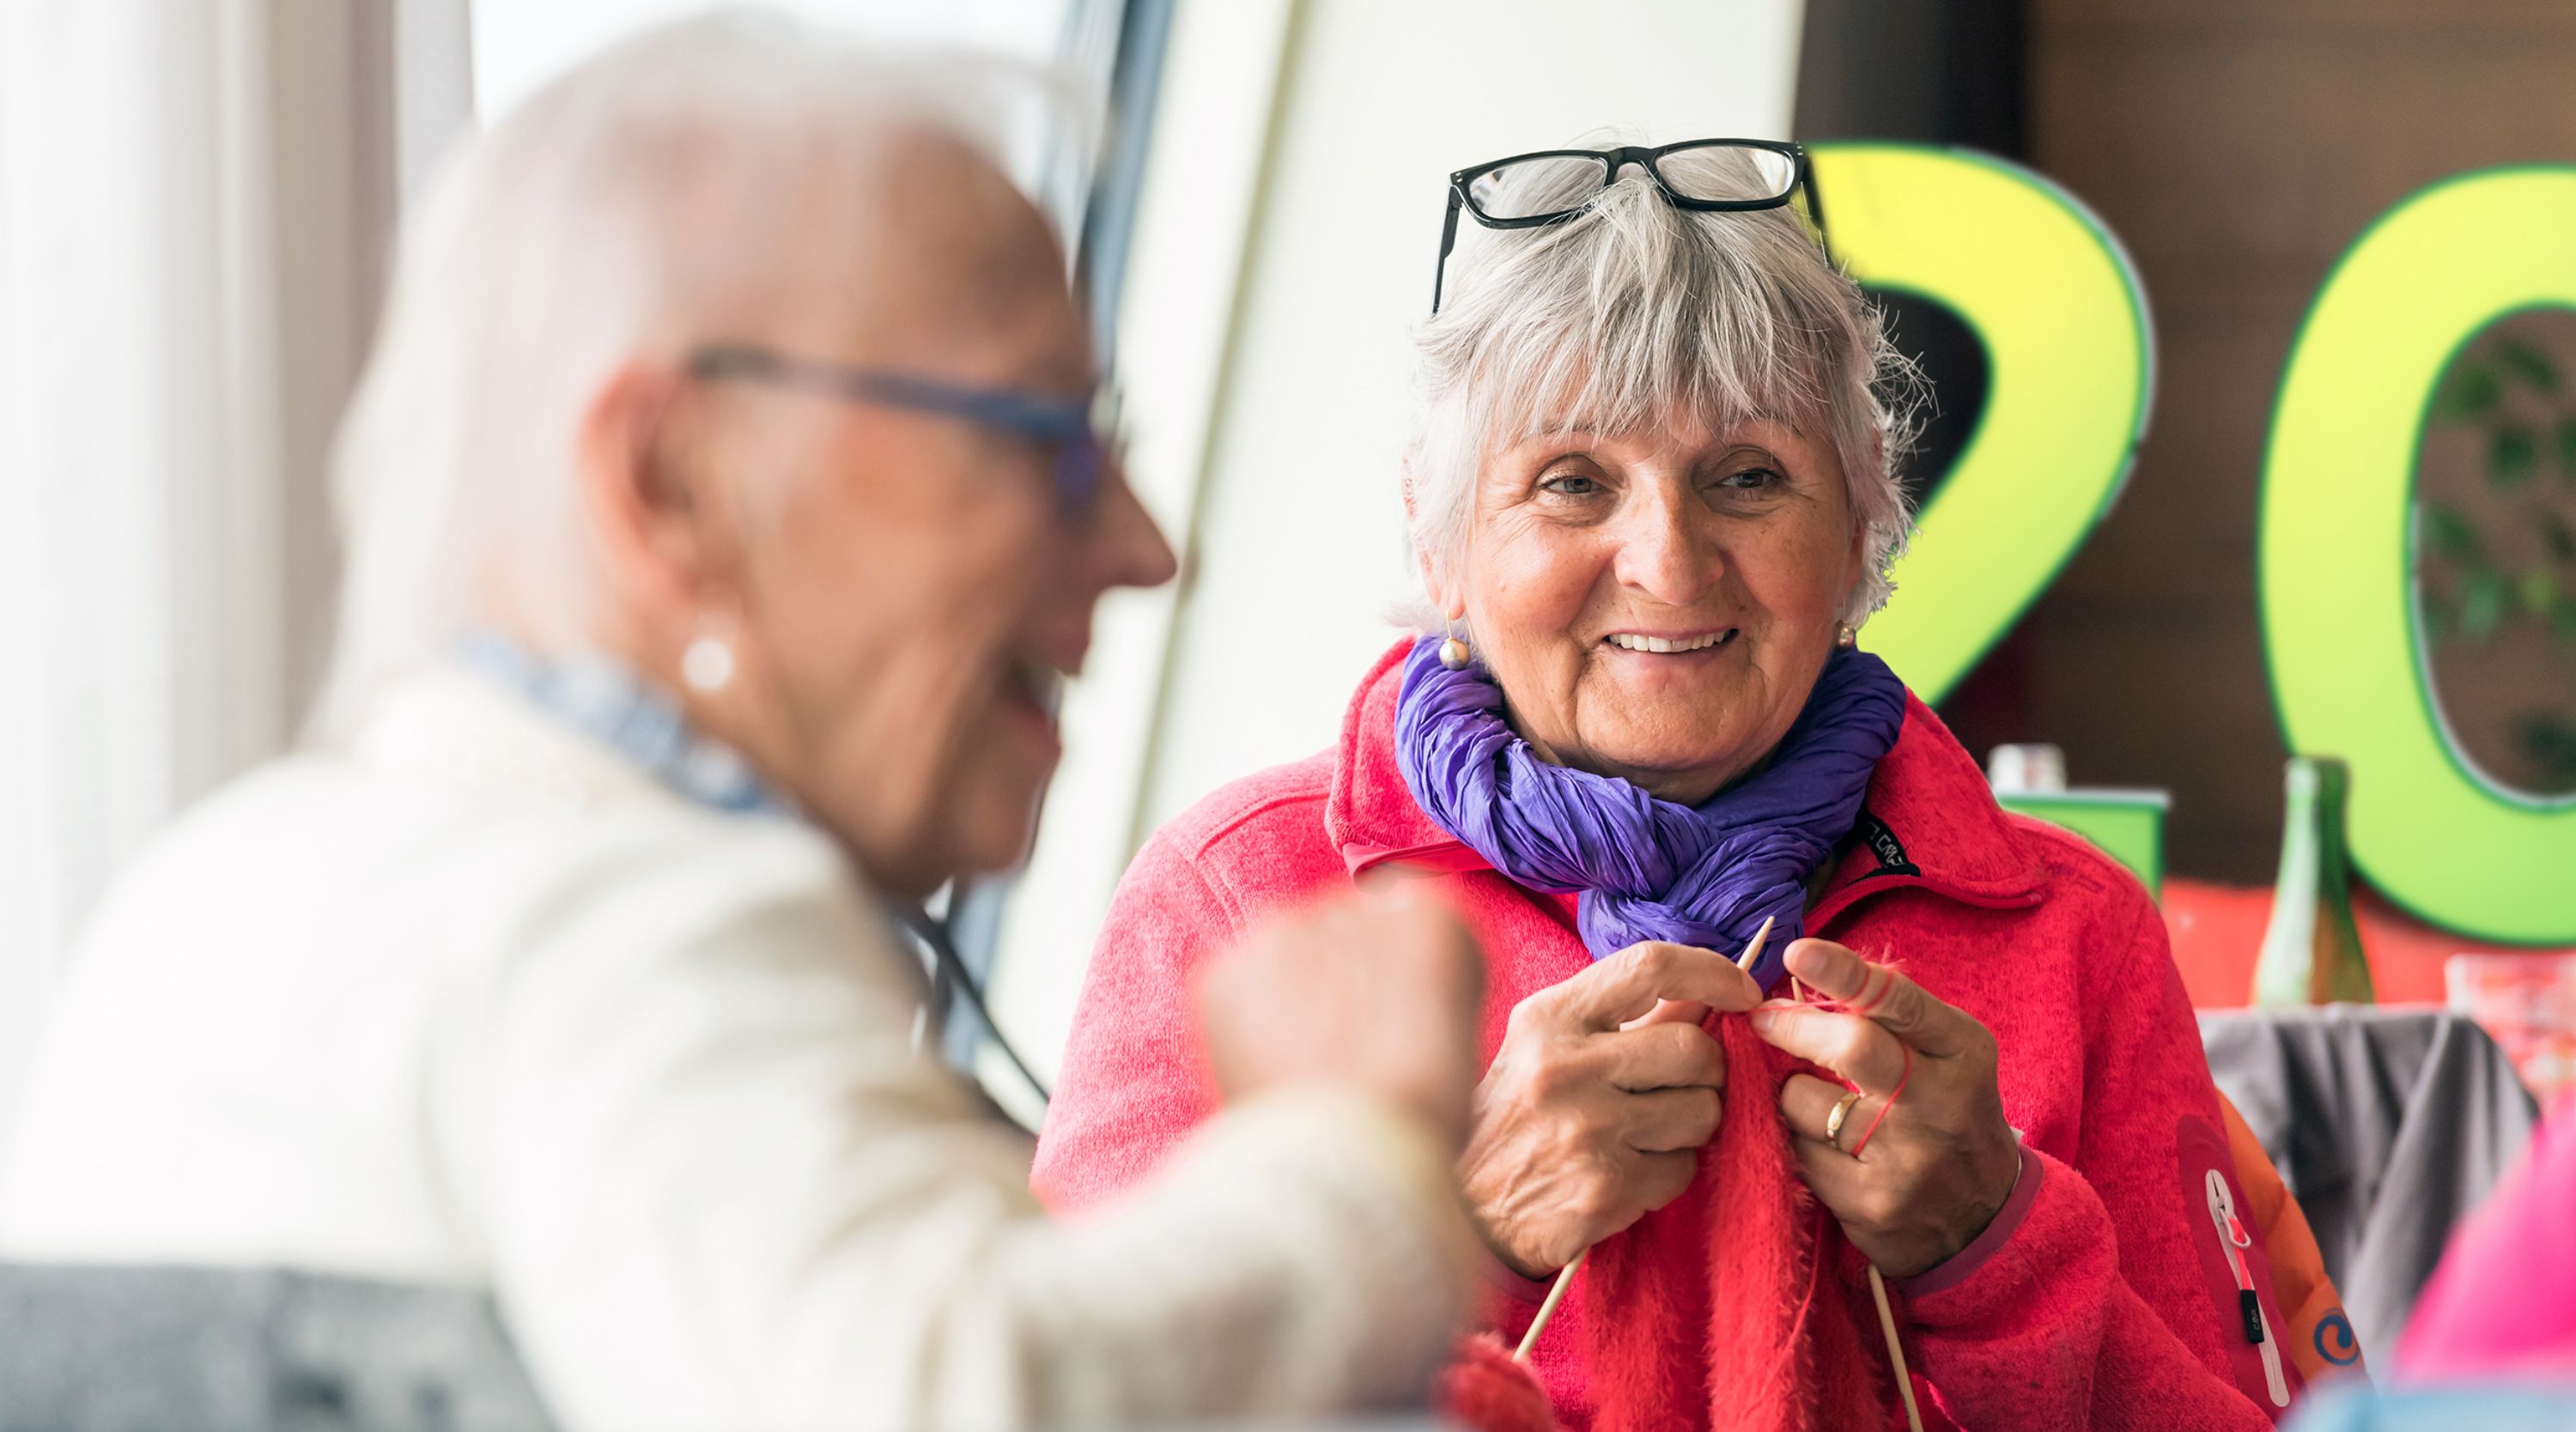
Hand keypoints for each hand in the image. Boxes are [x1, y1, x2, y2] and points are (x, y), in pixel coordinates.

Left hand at [1199, 890, 1485, 1148]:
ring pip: (1291, 952)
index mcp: (1435, 918)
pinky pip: (1242, 980)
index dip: (1409, 979)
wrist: (1345, 1163)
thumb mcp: (1456, 1041)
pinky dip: (1250, 1017)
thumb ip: (1424, 987)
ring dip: (1297, 991)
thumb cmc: (1418, 1120)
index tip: (1405, 1025)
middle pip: (1349, 932)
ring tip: (1308, 1065)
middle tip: (1352, 1051)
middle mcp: (1355, 907)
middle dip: (1348, 979)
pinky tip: (1272, 1068)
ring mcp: (1282, 933)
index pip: (1414, 921)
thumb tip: (1387, 984)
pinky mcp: (1227, 969)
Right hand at [1458, 941, 1764, 1278]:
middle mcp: (1564, 1068)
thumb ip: (1621, 1020)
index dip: (1712, 972)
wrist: (1464, 1209)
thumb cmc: (1514, 1118)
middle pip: (1694, 1048)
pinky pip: (1684, 1169)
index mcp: (1548, 1019)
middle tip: (1679, 1087)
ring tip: (1646, 1133)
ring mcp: (1586, 1130)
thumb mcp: (1547, 1049)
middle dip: (1706, 1070)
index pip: (1650, 967)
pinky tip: (1629, 1172)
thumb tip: (1707, 997)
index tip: (1742, 992)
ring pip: (1703, 1111)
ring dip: (1691, 1124)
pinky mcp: (1605, 1188)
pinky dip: (1669, 1172)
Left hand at [1749, 939, 2021, 1277]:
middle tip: (1762, 1019)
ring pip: (1806, 1104)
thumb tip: (1800, 980)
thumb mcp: (1944, 1054)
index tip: (1797, 952)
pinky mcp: (1871, 1206)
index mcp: (1962, 1051)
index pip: (1899, 1003)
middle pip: (1852, 1048)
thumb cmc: (1947, 1112)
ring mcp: (1907, 1161)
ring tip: (1809, 1096)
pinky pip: (1798, 1155)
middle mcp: (1941, 1105)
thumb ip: (1887, 1016)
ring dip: (1789, 1092)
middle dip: (1794, 1027)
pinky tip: (1817, 1142)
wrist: (1984, 1218)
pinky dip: (1794, 1139)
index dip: (1844, 974)